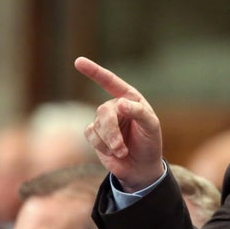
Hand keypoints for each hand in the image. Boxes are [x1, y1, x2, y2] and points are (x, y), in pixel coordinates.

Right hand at [74, 57, 164, 190]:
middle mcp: (115, 106)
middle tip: (122, 148)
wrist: (141, 167)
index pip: (111, 82)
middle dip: (112, 132)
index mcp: (130, 99)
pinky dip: (103, 147)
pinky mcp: (95, 134)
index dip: (95, 71)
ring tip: (123, 151)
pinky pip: (91, 136)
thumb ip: (138, 112)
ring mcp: (104, 120)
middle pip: (104, 111)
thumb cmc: (150, 143)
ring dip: (110, 142)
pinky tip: (114, 153)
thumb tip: (119, 103)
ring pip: (97, 126)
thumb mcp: (151, 127)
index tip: (78, 61)